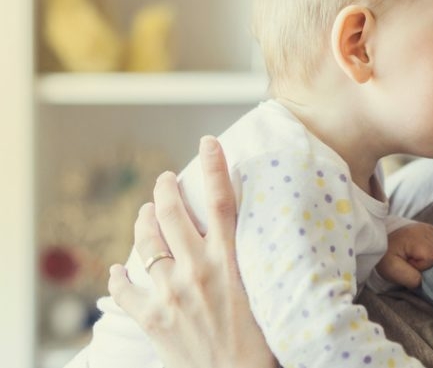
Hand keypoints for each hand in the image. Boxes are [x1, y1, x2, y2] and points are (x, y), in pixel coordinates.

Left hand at [107, 136, 276, 367]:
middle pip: (172, 213)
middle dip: (164, 190)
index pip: (223, 200)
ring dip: (142, 222)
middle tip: (164, 180)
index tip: (208, 142)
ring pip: (146, 242)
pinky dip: (118, 276)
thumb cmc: (262, 342)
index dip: (215, 166)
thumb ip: (249, 263)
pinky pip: (125, 288)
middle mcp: (197, 270)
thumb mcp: (265, 291)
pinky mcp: (152, 317)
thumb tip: (248, 239)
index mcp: (229, 262)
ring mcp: (170, 293)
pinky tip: (118, 270)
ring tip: (144, 214)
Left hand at [376, 222, 432, 287]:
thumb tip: (425, 280)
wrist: (381, 240)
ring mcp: (430, 227)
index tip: (410, 264)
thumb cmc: (386, 255)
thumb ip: (410, 278)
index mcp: (414, 238)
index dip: (424, 265)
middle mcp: (425, 230)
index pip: (432, 255)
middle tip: (421, 264)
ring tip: (428, 260)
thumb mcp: (391, 270)